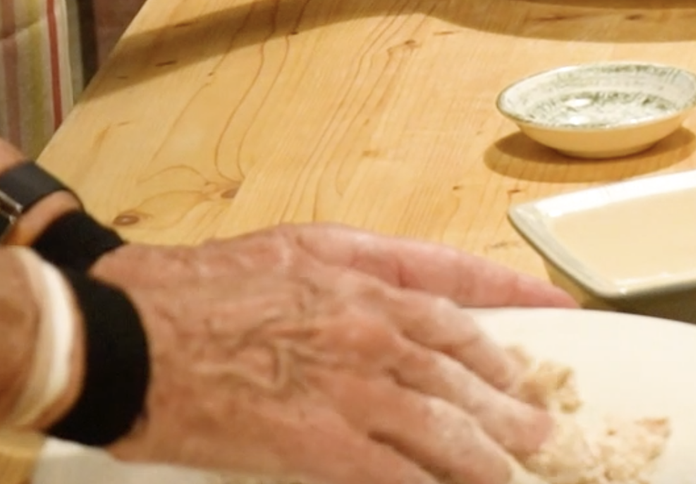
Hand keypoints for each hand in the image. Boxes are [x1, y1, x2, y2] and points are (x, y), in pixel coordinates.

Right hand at [93, 225, 572, 483]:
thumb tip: (410, 283)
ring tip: (514, 471)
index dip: (516, 305)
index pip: (462, 293)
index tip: (558, 313)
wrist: (125, 334)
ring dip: (486, 455)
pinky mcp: (318, 441)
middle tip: (542, 425)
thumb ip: (363, 262)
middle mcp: (374, 330)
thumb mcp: (295, 246)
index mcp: (366, 280)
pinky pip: (393, 474)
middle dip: (511, 401)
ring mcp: (351, 387)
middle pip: (465, 371)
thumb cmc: (192, 288)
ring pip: (444, 426)